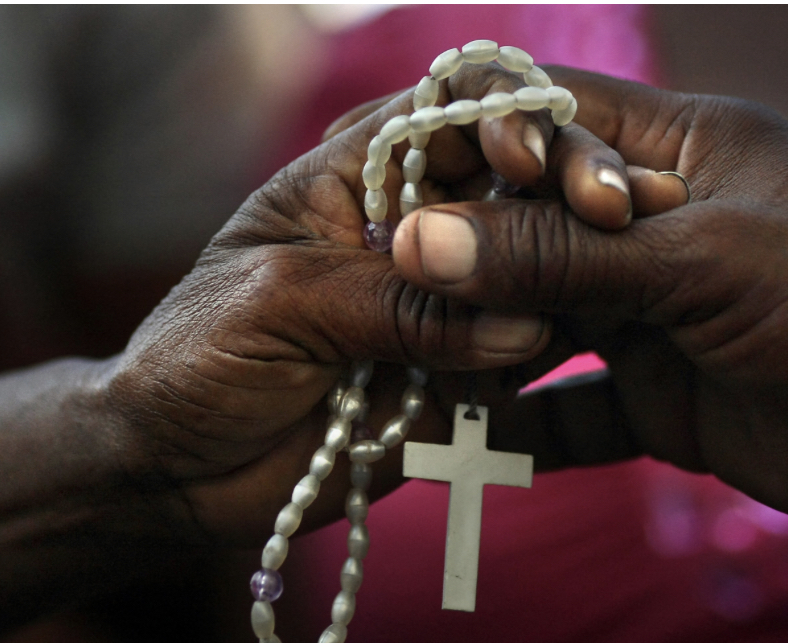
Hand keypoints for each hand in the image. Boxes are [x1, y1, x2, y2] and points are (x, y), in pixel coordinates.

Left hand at [100, 65, 637, 543]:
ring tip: (605, 297)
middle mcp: (408, 231)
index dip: (499, 116)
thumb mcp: (282, 304)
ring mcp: (438, 305)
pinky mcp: (456, 377)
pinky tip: (570, 361)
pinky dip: (545, 360)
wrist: (176, 471)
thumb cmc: (198, 359)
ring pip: (529, 275)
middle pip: (510, 187)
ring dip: (569, 281)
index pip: (445, 116)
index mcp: (352, 177)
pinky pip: (519, 360)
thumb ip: (396, 304)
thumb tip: (520, 324)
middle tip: (611, 216)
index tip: (528, 157)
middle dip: (562, 193)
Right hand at [389, 67, 787, 535]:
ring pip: (541, 313)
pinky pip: (574, 404)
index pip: (554, 117)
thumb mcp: (699, 261)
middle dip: (467, 252)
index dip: (480, 141)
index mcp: (677, 152)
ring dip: (485, 340)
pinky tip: (475, 438)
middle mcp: (654, 222)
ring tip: (414, 360)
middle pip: (531, 220)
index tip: (412, 187)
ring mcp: (652, 309)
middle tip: (397, 284)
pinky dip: (531, 425)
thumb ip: (559, 255)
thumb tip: (421, 240)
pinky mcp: (658, 388)